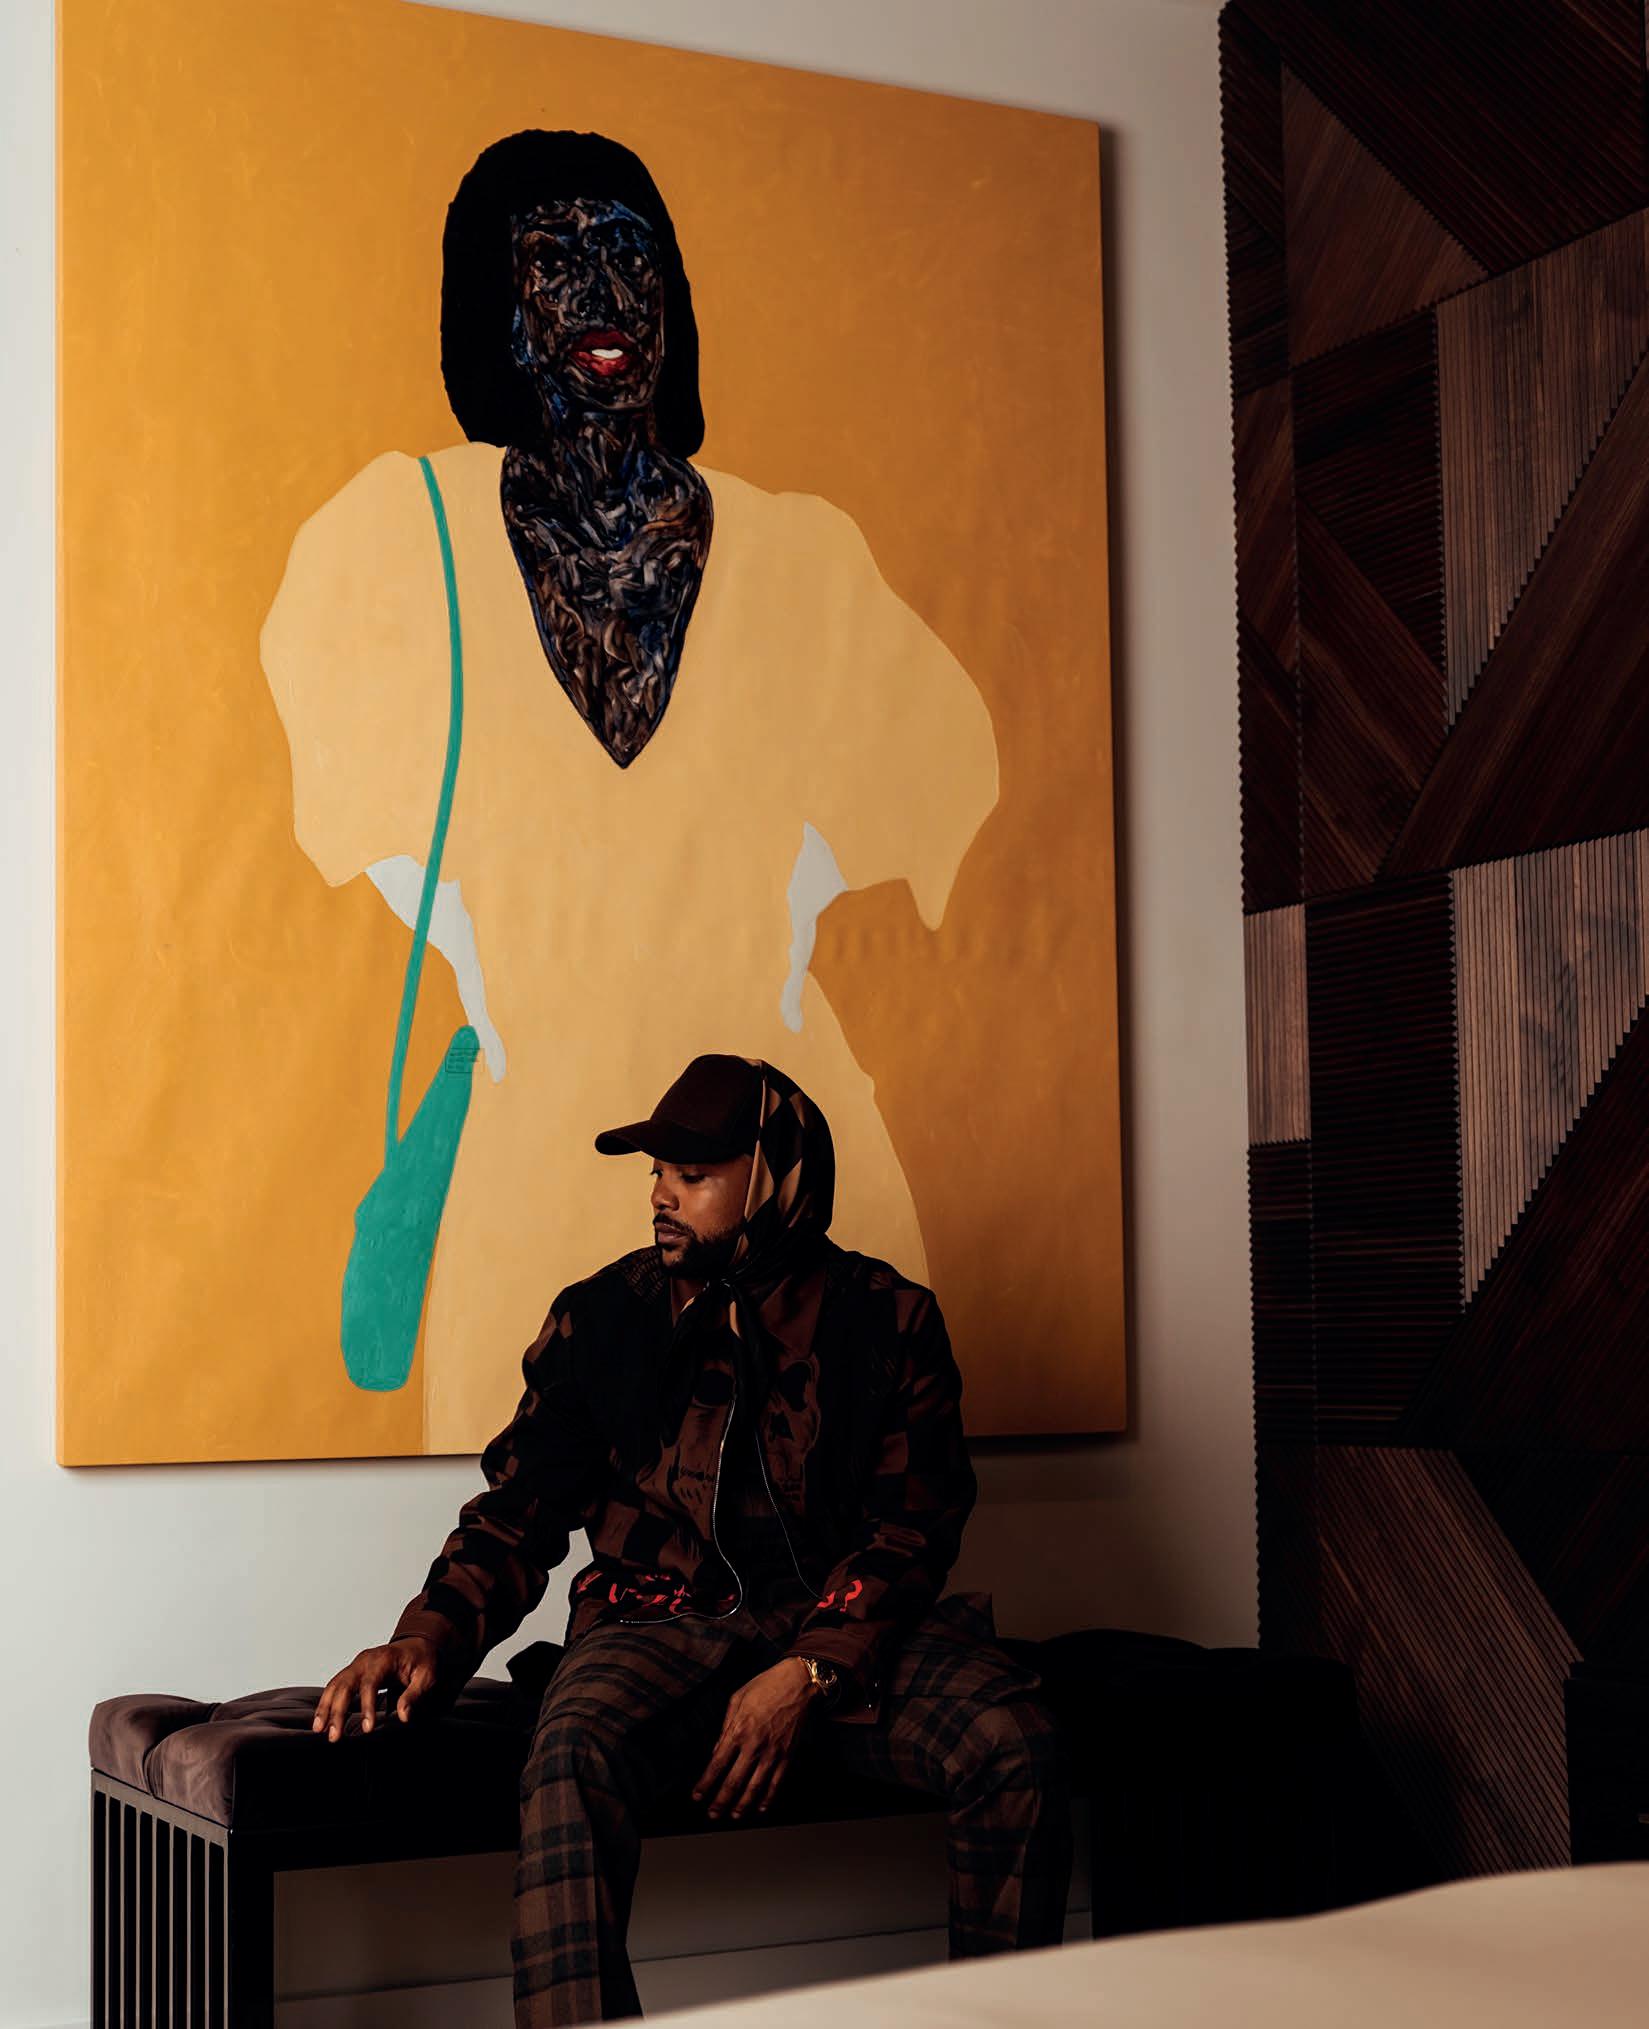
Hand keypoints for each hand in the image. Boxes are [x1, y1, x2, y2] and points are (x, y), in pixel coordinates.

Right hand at [311, 1636, 439, 1742]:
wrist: (417, 1644)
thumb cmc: (422, 1660)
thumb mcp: (427, 1676)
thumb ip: (414, 1695)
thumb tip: (403, 1716)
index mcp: (384, 1659)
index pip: (370, 1683)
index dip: (367, 1706)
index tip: (367, 1729)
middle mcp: (366, 1659)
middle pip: (346, 1684)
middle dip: (337, 1711)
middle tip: (334, 1736)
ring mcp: (357, 1664)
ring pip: (335, 1685)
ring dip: (325, 1707)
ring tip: (319, 1730)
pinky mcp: (353, 1671)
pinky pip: (335, 1685)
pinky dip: (326, 1702)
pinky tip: (322, 1719)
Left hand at [693, 1658, 816, 1820]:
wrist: (798, 1682)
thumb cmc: (766, 1686)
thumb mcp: (737, 1699)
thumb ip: (725, 1727)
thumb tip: (716, 1751)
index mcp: (738, 1730)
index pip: (717, 1765)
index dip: (705, 1784)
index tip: (697, 1796)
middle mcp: (754, 1746)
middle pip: (733, 1782)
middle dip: (720, 1801)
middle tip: (712, 1814)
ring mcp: (772, 1753)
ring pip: (755, 1788)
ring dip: (742, 1805)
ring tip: (734, 1816)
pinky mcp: (788, 1755)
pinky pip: (777, 1783)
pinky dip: (769, 1799)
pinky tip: (761, 1808)